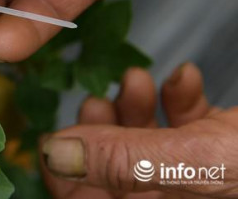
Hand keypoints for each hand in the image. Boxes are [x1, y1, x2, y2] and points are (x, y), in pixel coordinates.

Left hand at [41, 63, 237, 197]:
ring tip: (137, 79)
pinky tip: (184, 78)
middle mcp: (170, 195)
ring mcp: (192, 170)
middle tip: (98, 99)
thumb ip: (123, 160)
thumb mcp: (190, 162)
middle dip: (100, 128)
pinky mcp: (216, 143)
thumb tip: (56, 152)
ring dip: (134, 103)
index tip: (50, 135)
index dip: (62, 172)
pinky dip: (179, 95)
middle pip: (111, 166)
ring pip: (143, 139)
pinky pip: (185, 122)